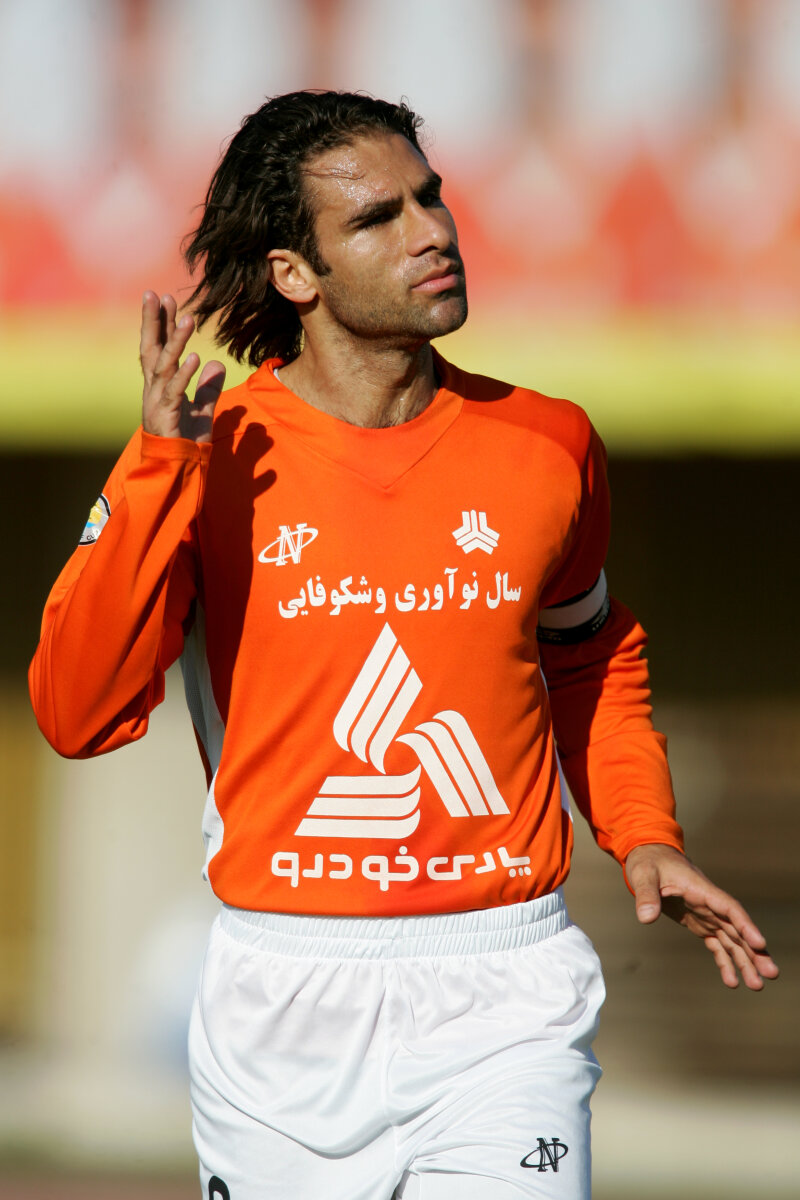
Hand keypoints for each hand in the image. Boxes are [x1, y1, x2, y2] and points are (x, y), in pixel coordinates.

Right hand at [140, 291, 225, 441]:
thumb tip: (216, 365)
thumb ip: (208, 389)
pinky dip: (185, 374)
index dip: (160, 324)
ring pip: (164, 367)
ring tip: (188, 319)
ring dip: (176, 342)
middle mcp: (153, 390)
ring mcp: (157, 403)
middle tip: (154, 293)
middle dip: (152, 322)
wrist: (177, 472)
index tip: (163, 298)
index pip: (158, 348)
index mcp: (160, 386)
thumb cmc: (185, 442)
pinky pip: (175, 392)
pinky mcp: (166, 418)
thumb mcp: (202, 411)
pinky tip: (195, 357)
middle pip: (151, 350)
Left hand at [625, 843, 778, 990]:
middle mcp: (710, 905)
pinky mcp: (700, 924)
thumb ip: (646, 895)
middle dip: (754, 951)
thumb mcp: (644, 875)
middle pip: (738, 929)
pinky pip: (717, 945)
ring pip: (732, 940)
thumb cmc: (650, 863)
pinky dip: (725, 962)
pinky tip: (732, 981)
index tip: (760, 943)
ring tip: (756, 985)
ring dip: (745, 962)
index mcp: (702, 890)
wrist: (651, 858)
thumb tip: (645, 918)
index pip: (729, 908)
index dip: (745, 925)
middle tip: (770, 974)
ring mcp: (707, 915)